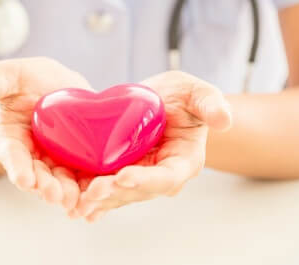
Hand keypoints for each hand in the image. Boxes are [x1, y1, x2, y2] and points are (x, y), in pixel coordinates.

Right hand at [0, 57, 90, 210]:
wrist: (59, 82)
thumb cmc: (28, 78)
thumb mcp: (9, 74)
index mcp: (8, 139)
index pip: (11, 156)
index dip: (18, 168)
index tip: (24, 179)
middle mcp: (29, 157)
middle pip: (36, 176)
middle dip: (45, 187)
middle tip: (54, 194)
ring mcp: (53, 161)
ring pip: (59, 182)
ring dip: (66, 193)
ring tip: (74, 199)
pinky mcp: (75, 161)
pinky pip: (81, 179)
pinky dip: (86, 189)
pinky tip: (94, 197)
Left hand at [73, 71, 231, 221]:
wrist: (162, 102)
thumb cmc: (184, 97)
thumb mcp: (197, 92)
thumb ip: (210, 103)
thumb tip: (224, 119)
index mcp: (183, 162)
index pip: (165, 178)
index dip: (145, 180)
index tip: (123, 176)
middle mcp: (161, 176)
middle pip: (137, 192)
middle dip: (114, 193)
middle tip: (92, 192)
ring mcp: (140, 178)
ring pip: (118, 194)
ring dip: (98, 200)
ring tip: (78, 202)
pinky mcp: (120, 174)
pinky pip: (106, 189)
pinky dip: (90, 198)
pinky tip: (74, 206)